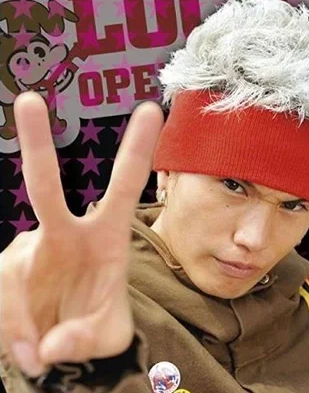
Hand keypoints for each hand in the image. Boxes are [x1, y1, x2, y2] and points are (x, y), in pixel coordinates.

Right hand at [0, 92, 162, 375]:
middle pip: (44, 185)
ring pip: (11, 276)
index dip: (136, 150)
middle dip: (36, 143)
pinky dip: (10, 330)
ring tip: (40, 353)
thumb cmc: (94, 328)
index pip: (124, 187)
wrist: (60, 344)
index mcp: (106, 237)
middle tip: (28, 100)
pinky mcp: (1, 270)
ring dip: (21, 322)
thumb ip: (86, 340)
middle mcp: (64, 234)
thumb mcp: (106, 338)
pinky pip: (0, 298)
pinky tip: (25, 345)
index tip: (149, 110)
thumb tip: (51, 346)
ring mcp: (26, 248)